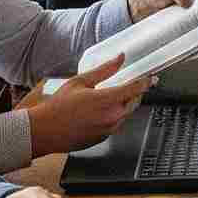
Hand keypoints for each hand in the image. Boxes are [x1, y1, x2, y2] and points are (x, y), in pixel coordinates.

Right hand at [26, 55, 150, 157]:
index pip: (136, 89)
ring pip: (125, 114)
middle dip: (132, 93)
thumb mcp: (80, 82)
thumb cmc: (58, 107)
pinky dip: (112, 116)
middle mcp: (112, 117)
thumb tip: (119, 58)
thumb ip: (104, 70)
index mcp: (108, 100)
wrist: (44, 132)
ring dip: (121, 105)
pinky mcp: (103, 139)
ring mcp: (109, 130)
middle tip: (125, 86)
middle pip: (133, 102)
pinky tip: (96, 113)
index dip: (146, 82)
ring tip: (103, 99)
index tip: (152, 78)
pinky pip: (114, 124)